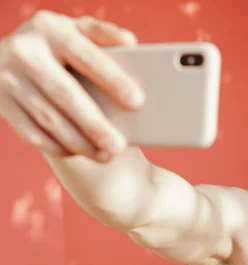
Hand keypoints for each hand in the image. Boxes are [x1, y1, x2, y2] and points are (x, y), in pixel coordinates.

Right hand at [0, 10, 144, 161]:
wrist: (13, 52)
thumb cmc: (61, 44)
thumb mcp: (79, 31)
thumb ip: (104, 34)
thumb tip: (129, 42)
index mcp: (50, 29)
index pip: (86, 56)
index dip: (112, 80)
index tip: (137, 101)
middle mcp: (25, 52)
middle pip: (65, 94)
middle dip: (94, 124)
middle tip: (119, 146)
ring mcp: (9, 79)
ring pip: (47, 118)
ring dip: (79, 142)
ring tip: (106, 155)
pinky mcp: (1, 103)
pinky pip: (31, 133)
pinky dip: (57, 147)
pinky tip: (79, 153)